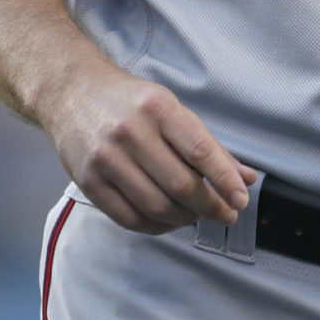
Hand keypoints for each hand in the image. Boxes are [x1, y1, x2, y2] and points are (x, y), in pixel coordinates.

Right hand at [38, 61, 256, 234]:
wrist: (73, 92)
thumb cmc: (131, 102)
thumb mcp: (172, 109)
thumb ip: (209, 146)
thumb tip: (246, 178)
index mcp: (159, 108)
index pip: (200, 151)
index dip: (225, 180)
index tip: (242, 200)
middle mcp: (131, 132)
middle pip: (180, 184)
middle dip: (210, 206)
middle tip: (225, 214)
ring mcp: (107, 159)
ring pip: (155, 206)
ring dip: (184, 219)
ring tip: (196, 216)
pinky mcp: (88, 181)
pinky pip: (128, 218)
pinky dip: (155, 227)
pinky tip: (168, 221)